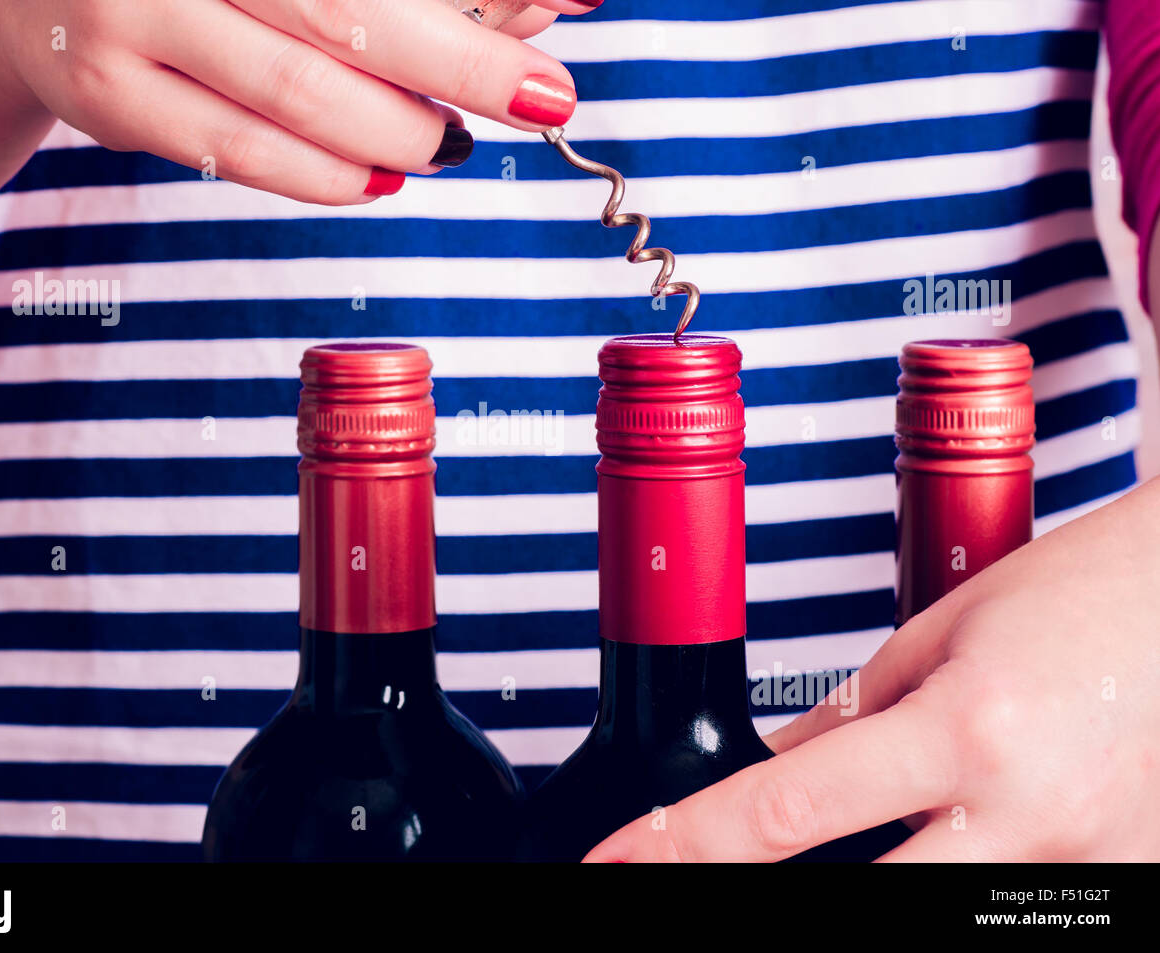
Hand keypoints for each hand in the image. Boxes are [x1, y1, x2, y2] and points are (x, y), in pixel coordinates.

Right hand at [0, 0, 586, 203]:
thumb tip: (546, 6)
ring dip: (401, 130)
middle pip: (348, 9)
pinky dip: (330, 176)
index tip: (563, 20)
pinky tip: (383, 175)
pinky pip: (243, 155)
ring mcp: (126, 12)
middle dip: (465, 64)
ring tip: (454, 143)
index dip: (474, 0)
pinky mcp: (106, 98)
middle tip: (543, 97)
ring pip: (299, 94)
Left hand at [585, 477, 1159, 861]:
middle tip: (732, 864)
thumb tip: (771, 773)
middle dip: (769, 890)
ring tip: (903, 804)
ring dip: (887, 873)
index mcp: (967, 731)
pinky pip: (1013, 906)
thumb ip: (845, 720)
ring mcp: (1087, 868)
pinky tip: (961, 831)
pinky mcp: (1125, 886)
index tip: (620, 858)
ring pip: (937, 914)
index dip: (684, 844)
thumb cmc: (1077, 596)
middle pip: (857, 904)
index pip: (785, 811)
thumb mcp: (937, 640)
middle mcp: (1028, 815)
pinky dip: (963, 871)